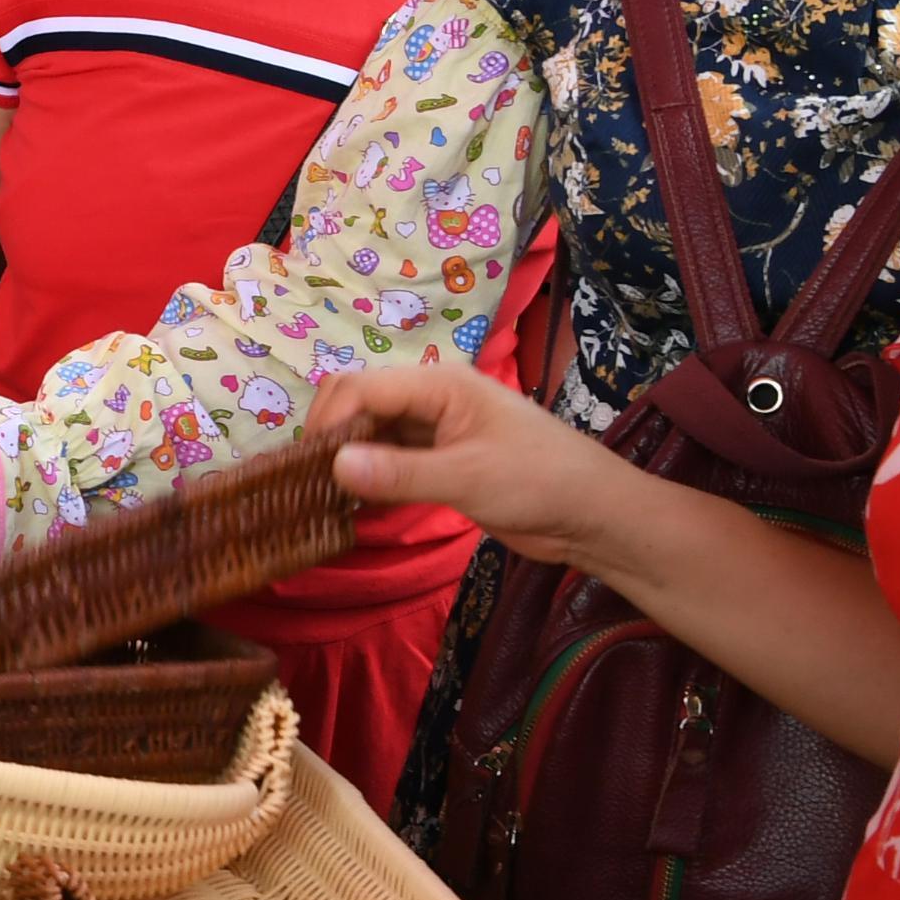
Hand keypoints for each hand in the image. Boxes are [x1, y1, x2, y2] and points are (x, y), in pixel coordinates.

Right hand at [314, 361, 645, 569]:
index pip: (361, 387)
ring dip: (347, 461)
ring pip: (372, 434)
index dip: (327, 420)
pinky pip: (390, 461)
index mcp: (440, 384)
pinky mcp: (442, 461)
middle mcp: (432, 398)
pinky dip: (369, 479)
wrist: (594, 516)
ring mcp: (436, 430)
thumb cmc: (539, 483)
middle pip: (360, 403)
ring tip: (321, 499)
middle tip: (308, 483)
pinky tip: (352, 508)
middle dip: (331, 437)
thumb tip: (332, 465)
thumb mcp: (468, 479)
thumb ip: (399, 473)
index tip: (306, 467)